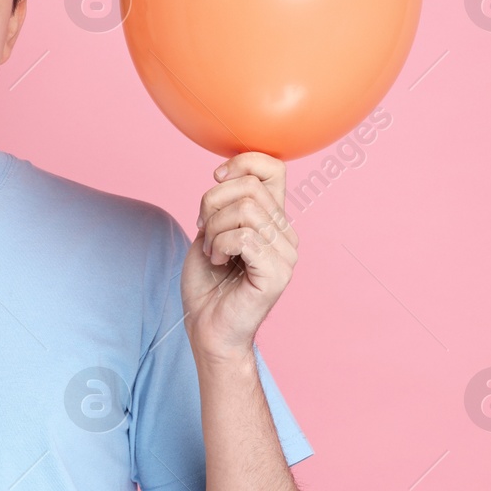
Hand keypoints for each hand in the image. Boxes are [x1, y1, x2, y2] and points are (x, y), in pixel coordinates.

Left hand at [181, 151, 297, 362]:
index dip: (243, 162)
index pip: (274, 168)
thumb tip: (227, 173)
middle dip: (212, 204)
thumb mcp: (210, 231)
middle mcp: (285, 234)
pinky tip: (219, 262)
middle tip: (204, 231)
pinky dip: (220, 246)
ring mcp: (285, 254)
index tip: (216, 178)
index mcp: (272, 220)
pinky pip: (244, 237)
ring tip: (212, 251)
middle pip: (250, 186)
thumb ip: (225, 203)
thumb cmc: (208, 284)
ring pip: (246, 211)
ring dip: (214, 229)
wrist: (207, 328)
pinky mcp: (277, 273)